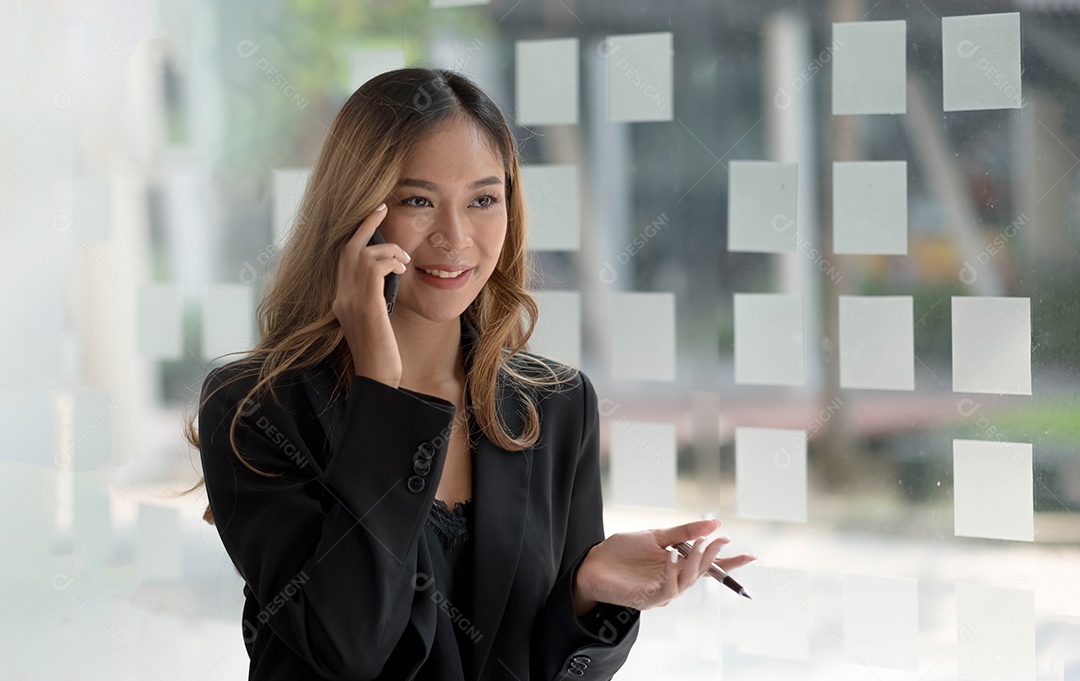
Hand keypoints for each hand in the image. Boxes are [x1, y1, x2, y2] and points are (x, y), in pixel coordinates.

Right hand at [331, 203, 409, 387]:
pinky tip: (402, 268)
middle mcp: (340, 297)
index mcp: (341, 300)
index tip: (374, 216)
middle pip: (347, 248)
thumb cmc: (382, 354)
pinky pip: (373, 269)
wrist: (378, 378)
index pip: (344, 258)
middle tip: (383, 209)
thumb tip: (389, 276)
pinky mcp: (366, 307)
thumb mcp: (376, 320)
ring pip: (362, 255)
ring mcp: (350, 302)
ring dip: (387, 249)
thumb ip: (376, 297)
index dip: (358, 234)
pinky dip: (389, 261)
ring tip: (404, 260)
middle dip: (366, 225)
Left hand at [575, 519, 754, 611]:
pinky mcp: (646, 599)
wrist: (593, 562)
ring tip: (699, 544)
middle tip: (719, 540)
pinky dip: (672, 574)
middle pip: (701, 573)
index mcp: (677, 566)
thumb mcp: (657, 535)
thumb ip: (684, 532)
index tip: (750, 555)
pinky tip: (672, 557)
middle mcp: (673, 581)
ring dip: (695, 563)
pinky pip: (666, 589)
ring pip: (687, 582)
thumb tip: (715, 524)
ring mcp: (661, 592)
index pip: (708, 566)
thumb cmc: (623, 551)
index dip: (729, 562)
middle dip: (712, 557)